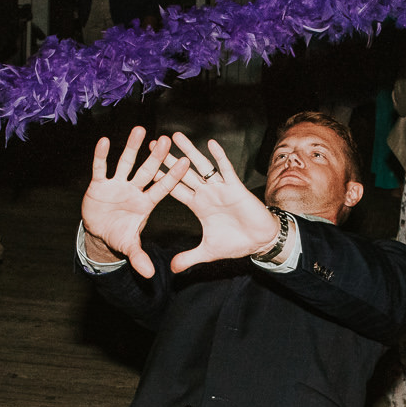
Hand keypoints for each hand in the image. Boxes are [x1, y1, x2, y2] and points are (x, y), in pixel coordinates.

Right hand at [80, 127, 188, 278]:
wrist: (98, 233)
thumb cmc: (119, 236)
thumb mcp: (130, 247)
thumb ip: (139, 258)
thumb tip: (149, 274)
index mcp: (146, 203)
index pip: (163, 188)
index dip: (173, 176)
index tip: (186, 163)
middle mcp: (134, 190)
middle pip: (147, 171)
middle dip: (156, 156)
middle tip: (167, 140)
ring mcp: (117, 185)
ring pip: (126, 163)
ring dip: (132, 147)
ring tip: (140, 130)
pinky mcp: (99, 185)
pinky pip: (100, 168)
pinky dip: (101, 156)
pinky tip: (104, 141)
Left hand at [163, 132, 279, 271]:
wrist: (259, 241)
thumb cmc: (236, 243)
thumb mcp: (207, 252)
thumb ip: (188, 258)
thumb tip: (172, 270)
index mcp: (198, 205)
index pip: (175, 189)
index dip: (161, 179)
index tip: (146, 167)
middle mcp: (207, 193)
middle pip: (183, 173)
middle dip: (169, 159)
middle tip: (152, 145)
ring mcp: (220, 188)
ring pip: (202, 166)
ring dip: (189, 151)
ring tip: (176, 136)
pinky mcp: (236, 188)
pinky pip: (226, 170)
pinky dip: (219, 157)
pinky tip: (211, 143)